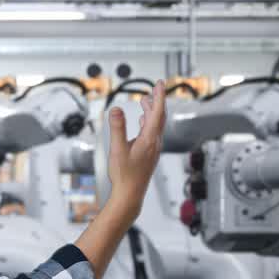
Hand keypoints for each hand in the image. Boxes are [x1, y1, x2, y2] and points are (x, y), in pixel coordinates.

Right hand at [105, 79, 166, 224]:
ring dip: (153, 111)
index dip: (159, 96)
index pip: (158, 112)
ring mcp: (153, 149)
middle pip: (160, 117)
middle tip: (155, 88)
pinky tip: (143, 122)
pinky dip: (149, 122)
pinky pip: (153, 133)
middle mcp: (155, 143)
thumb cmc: (124, 175)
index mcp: (149, 139)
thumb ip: (117, 128)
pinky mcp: (149, 154)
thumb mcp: (117, 150)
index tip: (160, 84)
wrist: (130, 194)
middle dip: (157, 101)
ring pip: (156, 125)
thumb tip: (117, 110)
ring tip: (147, 101)